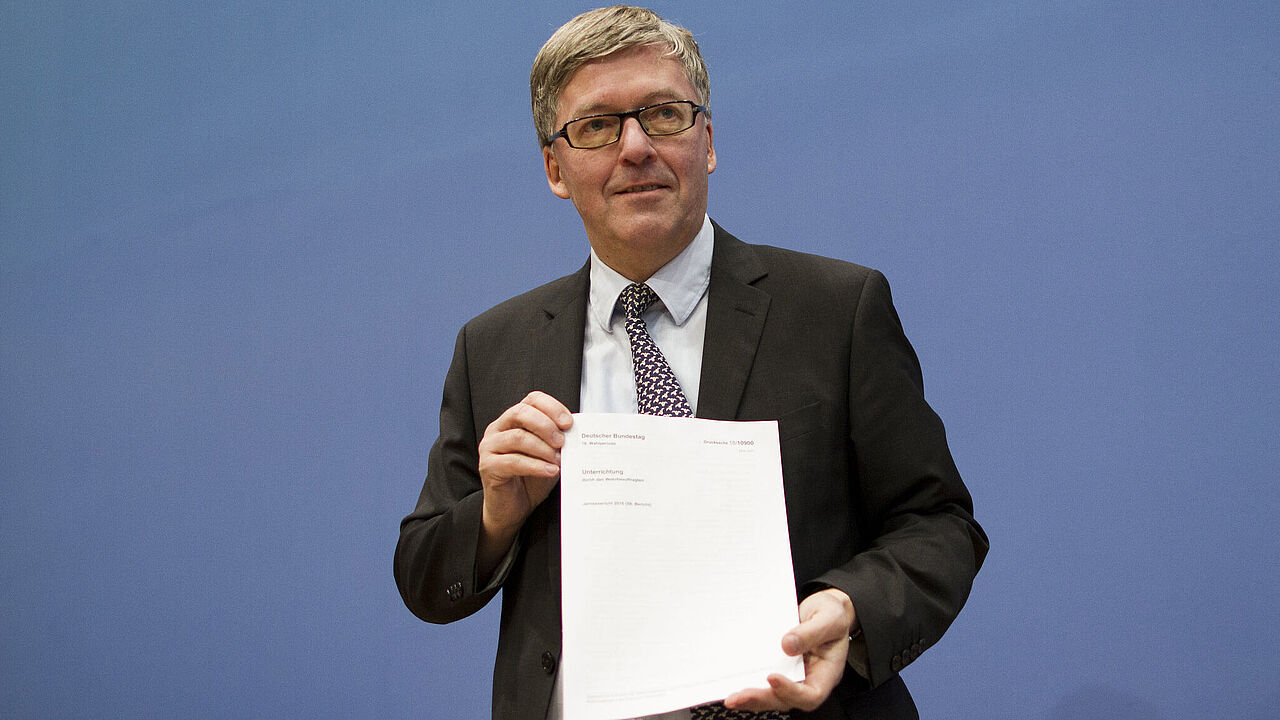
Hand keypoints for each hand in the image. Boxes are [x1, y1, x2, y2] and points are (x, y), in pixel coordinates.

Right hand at [476, 392, 572, 575]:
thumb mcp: (549, 455)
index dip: (551, 407)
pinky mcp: (488, 466)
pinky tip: (551, 471)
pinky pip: (513, 461)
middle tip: (563, 441)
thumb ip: (557, 441)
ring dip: (543, 448)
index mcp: (512, 420)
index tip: (568, 423)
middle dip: (546, 425)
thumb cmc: (531, 479)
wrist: (513, 508)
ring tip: (559, 460)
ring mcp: (489, 447)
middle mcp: (498, 429)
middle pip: (520, 412)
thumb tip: (579, 432)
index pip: (531, 400)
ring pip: (517, 437)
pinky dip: (536, 466)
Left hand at [723, 588, 856, 712]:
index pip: (811, 694)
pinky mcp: (779, 667)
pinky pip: (764, 682)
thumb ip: (811, 632)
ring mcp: (792, 676)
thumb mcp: (829, 617)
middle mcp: (808, 679)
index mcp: (827, 673)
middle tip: (739, 697)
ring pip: (772, 696)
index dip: (791, 691)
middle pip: (786, 700)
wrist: (823, 608)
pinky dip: (749, 684)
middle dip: (762, 699)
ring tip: (732, 697)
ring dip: (751, 698)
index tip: (772, 677)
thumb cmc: (831, 614)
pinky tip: (732, 682)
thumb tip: (787, 645)